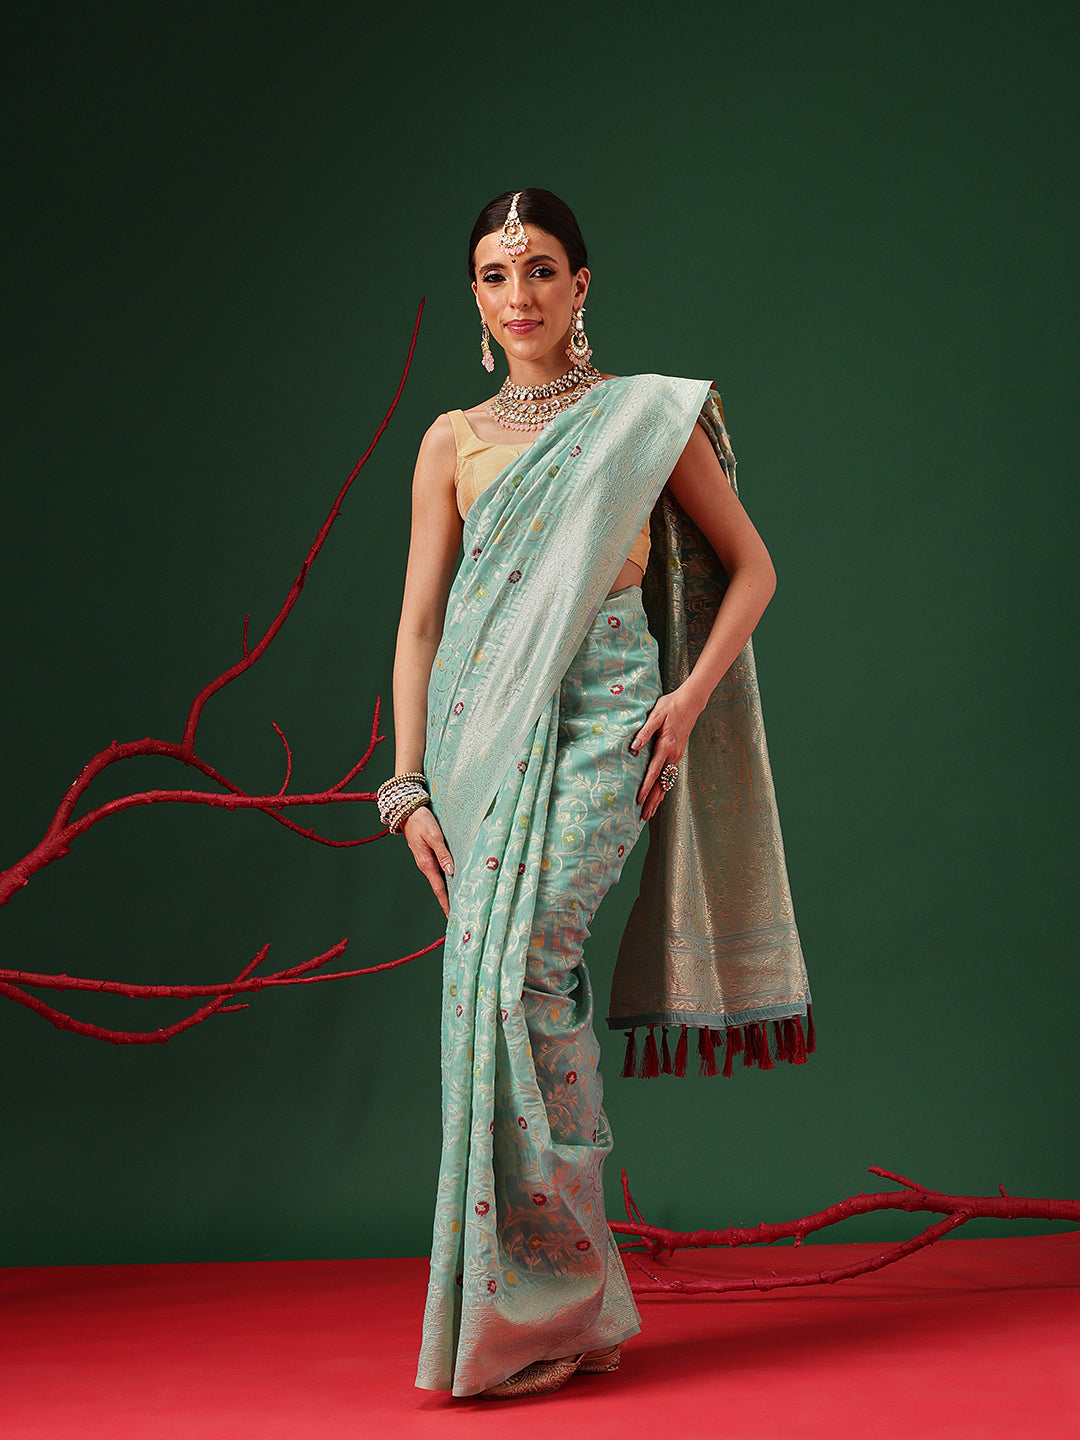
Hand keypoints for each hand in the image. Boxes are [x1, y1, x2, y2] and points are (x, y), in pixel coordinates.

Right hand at [401, 805, 454, 916]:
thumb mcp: (434, 836)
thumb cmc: (421, 821)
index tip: (451, 915)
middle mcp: (426, 865)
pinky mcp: (428, 855)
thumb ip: (443, 854)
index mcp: (426, 863)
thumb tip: (451, 871)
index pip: (439, 888)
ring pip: (439, 879)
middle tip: (457, 913)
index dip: (445, 903)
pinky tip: (453, 881)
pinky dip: (445, 879)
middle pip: (439, 887)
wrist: (407, 811)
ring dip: (447, 891)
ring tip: (458, 901)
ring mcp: (426, 861)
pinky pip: (438, 871)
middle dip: (447, 901)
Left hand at [630, 685, 703, 820]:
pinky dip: (665, 789)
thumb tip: (634, 747)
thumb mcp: (655, 715)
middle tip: (644, 816)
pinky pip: (671, 776)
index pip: (654, 771)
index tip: (639, 800)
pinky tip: (661, 797)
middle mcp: (673, 755)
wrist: (690, 702)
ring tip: (650, 813)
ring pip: (667, 782)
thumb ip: (644, 732)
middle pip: (662, 783)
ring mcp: (677, 756)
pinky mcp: (678, 755)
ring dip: (659, 798)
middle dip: (653, 801)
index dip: (646, 787)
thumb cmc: (670, 706)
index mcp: (666, 746)